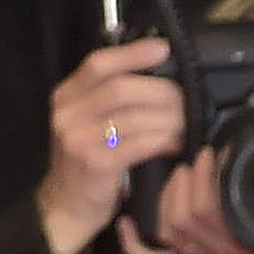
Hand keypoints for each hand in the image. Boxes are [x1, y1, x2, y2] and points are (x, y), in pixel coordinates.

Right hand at [38, 38, 187, 253]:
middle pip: (121, 88)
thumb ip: (109, 97)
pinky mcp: (97, 164)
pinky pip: (141, 143)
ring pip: (136, 117)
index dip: (132, 53)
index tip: (162, 48)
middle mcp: (67, 115)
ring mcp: (79, 140)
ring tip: (187, 124)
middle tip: (186, 100)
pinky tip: (176, 143)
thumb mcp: (87, 122)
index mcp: (66, 97)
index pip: (98, 64)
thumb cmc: (86, 160)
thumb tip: (157, 71)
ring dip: (171, 119)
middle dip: (162, 92)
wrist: (67, 205)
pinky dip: (165, 140)